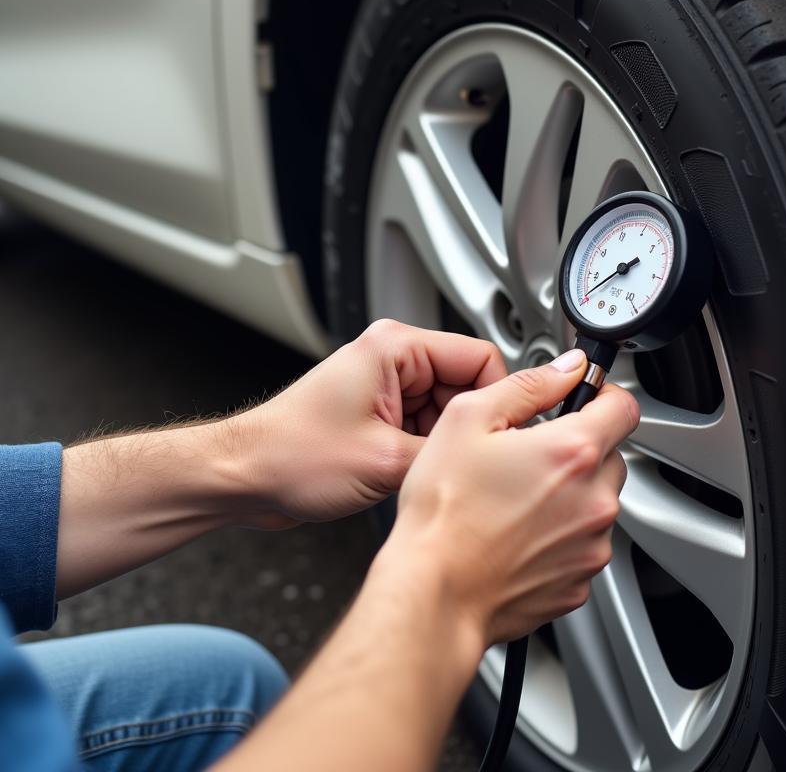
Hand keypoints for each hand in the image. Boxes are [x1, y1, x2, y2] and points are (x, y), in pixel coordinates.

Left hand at [224, 320, 505, 528]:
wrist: (242, 479)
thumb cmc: (290, 456)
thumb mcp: (386, 461)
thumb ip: (450, 451)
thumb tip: (494, 452)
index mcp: (395, 347)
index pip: (481, 358)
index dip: (496, 400)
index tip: (503, 434)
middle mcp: (391, 358)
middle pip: (466, 385)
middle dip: (466, 427)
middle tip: (459, 463)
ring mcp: (384, 386)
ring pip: (447, 410)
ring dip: (443, 443)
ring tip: (422, 473)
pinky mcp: (377, 413)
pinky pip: (424, 427)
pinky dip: (425, 452)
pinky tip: (409, 476)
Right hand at [382, 350, 638, 642]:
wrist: (435, 593)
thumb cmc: (443, 513)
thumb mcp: (468, 419)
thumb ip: (529, 385)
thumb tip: (567, 368)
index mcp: (572, 452)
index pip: (624, 406)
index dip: (602, 395)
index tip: (582, 399)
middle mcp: (594, 500)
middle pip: (611, 455)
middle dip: (577, 448)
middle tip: (528, 455)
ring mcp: (591, 545)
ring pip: (597, 501)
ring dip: (570, 493)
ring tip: (515, 499)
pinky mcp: (580, 581)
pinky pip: (583, 543)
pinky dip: (560, 535)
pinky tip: (517, 533)